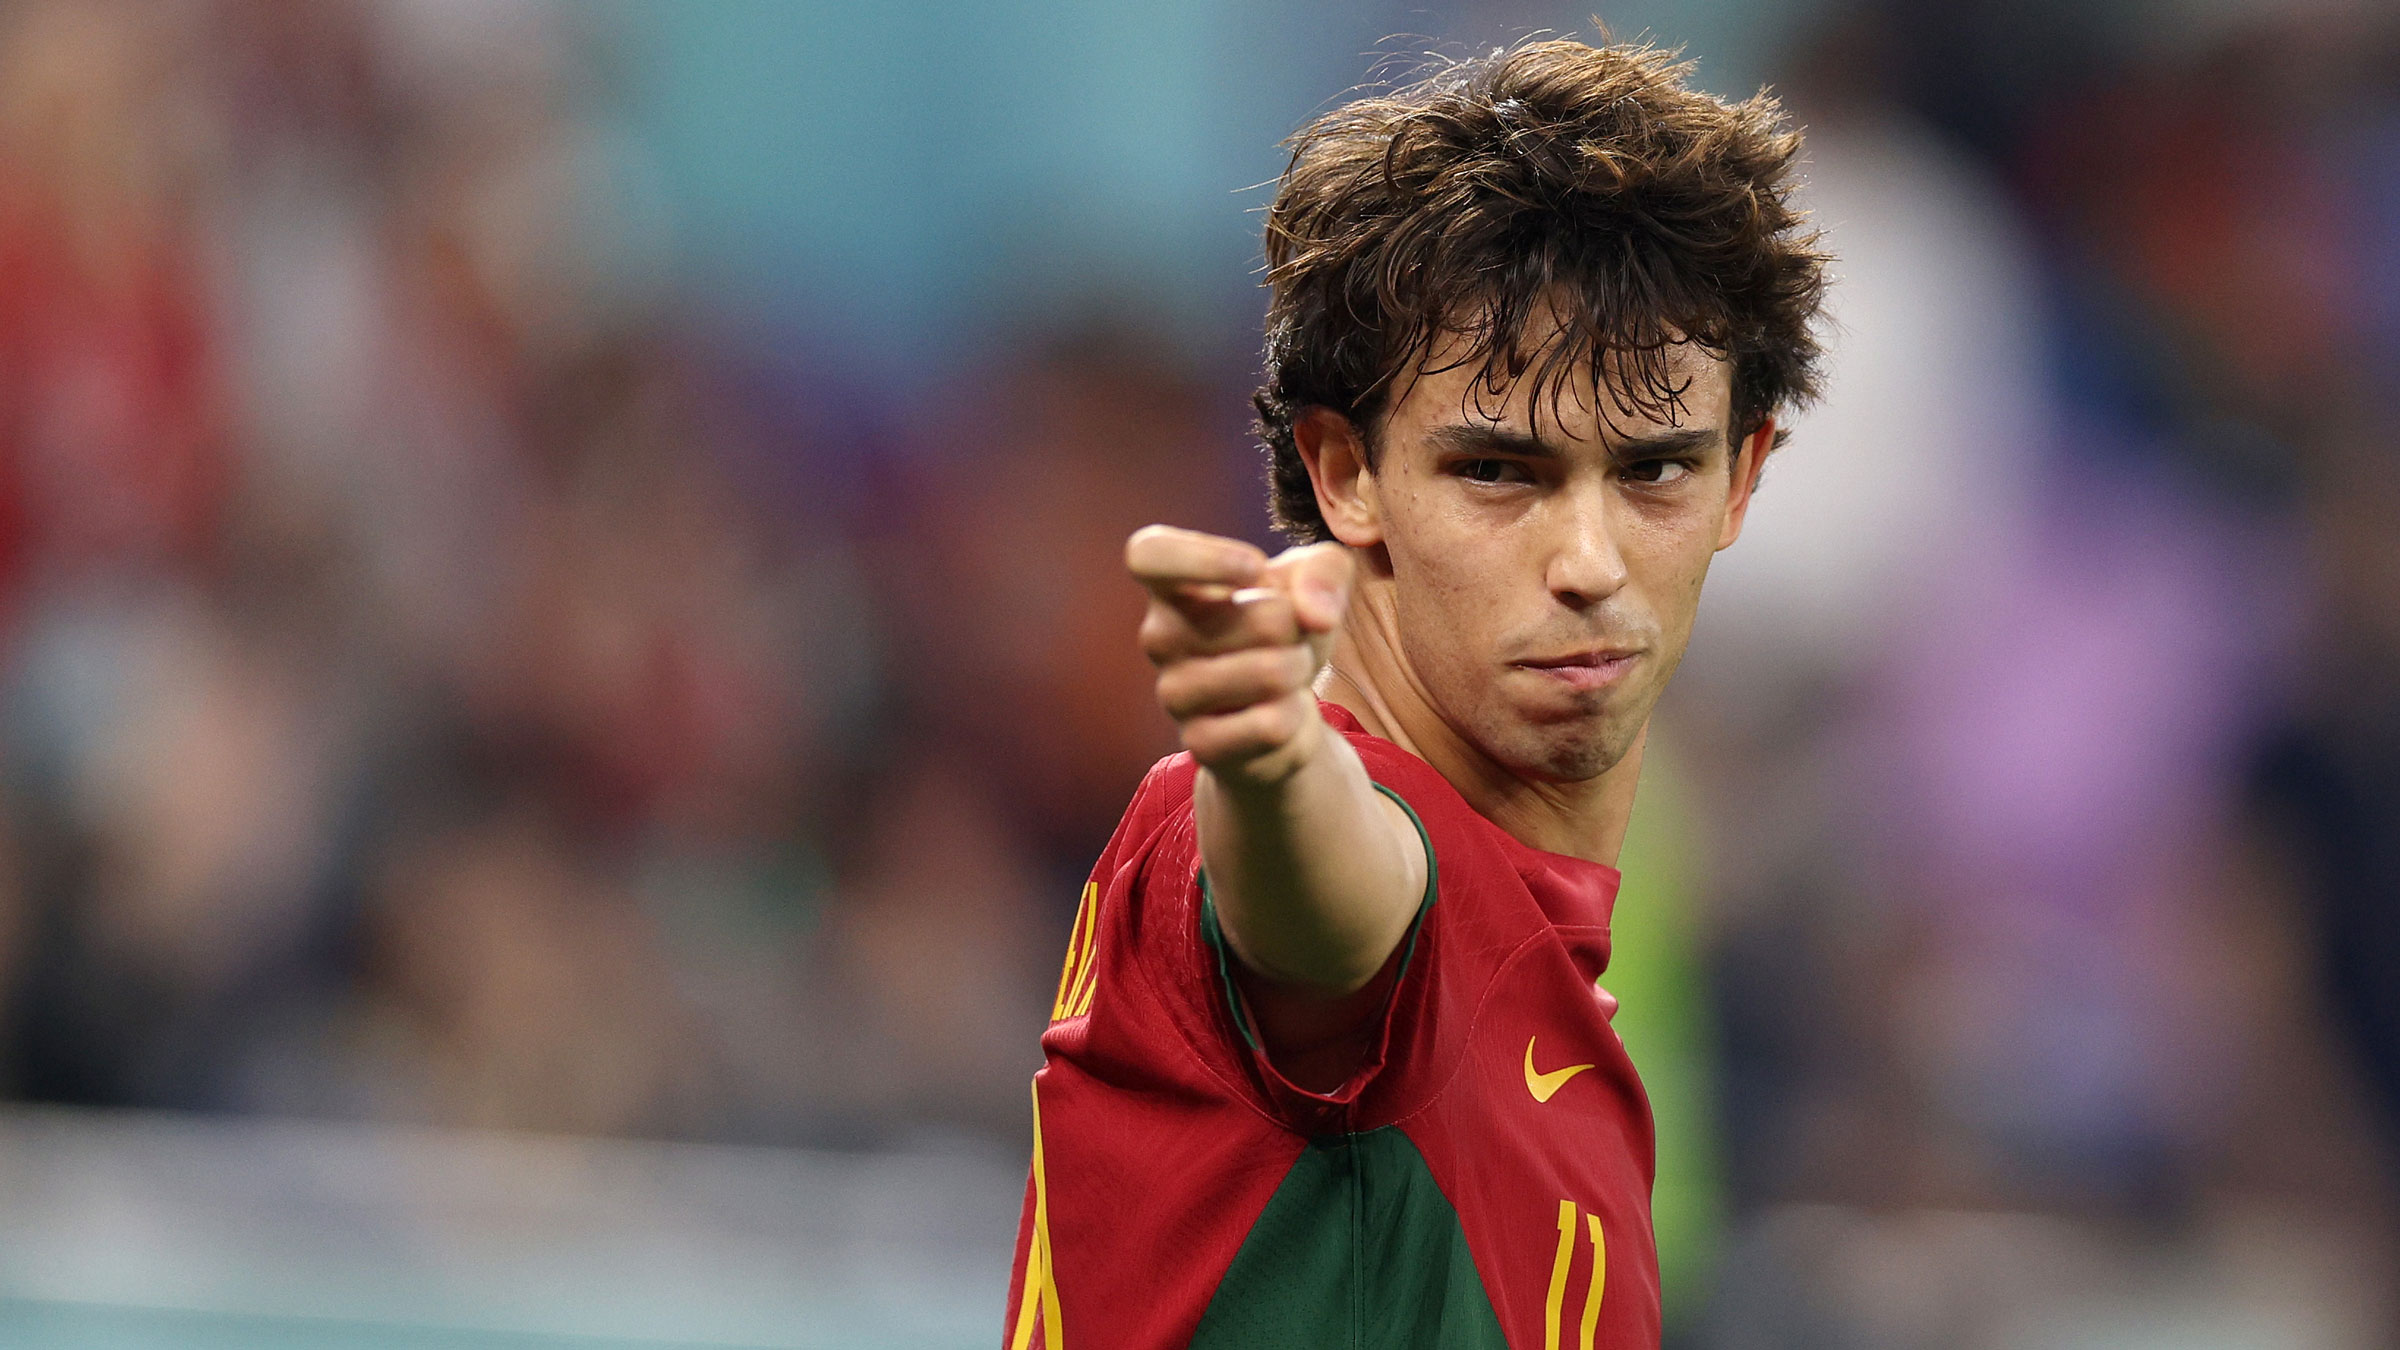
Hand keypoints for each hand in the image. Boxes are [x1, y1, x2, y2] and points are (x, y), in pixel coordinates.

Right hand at [1126, 525, 1353, 783]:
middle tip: (1290, 635)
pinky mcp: (1198, 743)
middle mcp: (1160, 636)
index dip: (1203, 557)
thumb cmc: (1286, 630)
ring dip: (1298, 670)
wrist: (1284, 710)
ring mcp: (1174, 693)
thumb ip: (1324, 573)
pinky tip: (1277, 712)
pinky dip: (1294, 717)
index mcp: (1174, 585)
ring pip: (1271, 673)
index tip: (1255, 567)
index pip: (1148, 554)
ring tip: (1285, 672)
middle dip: (1300, 627)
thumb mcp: (1317, 580)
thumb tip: (1316, 615)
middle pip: (1262, 617)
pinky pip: (1271, 725)